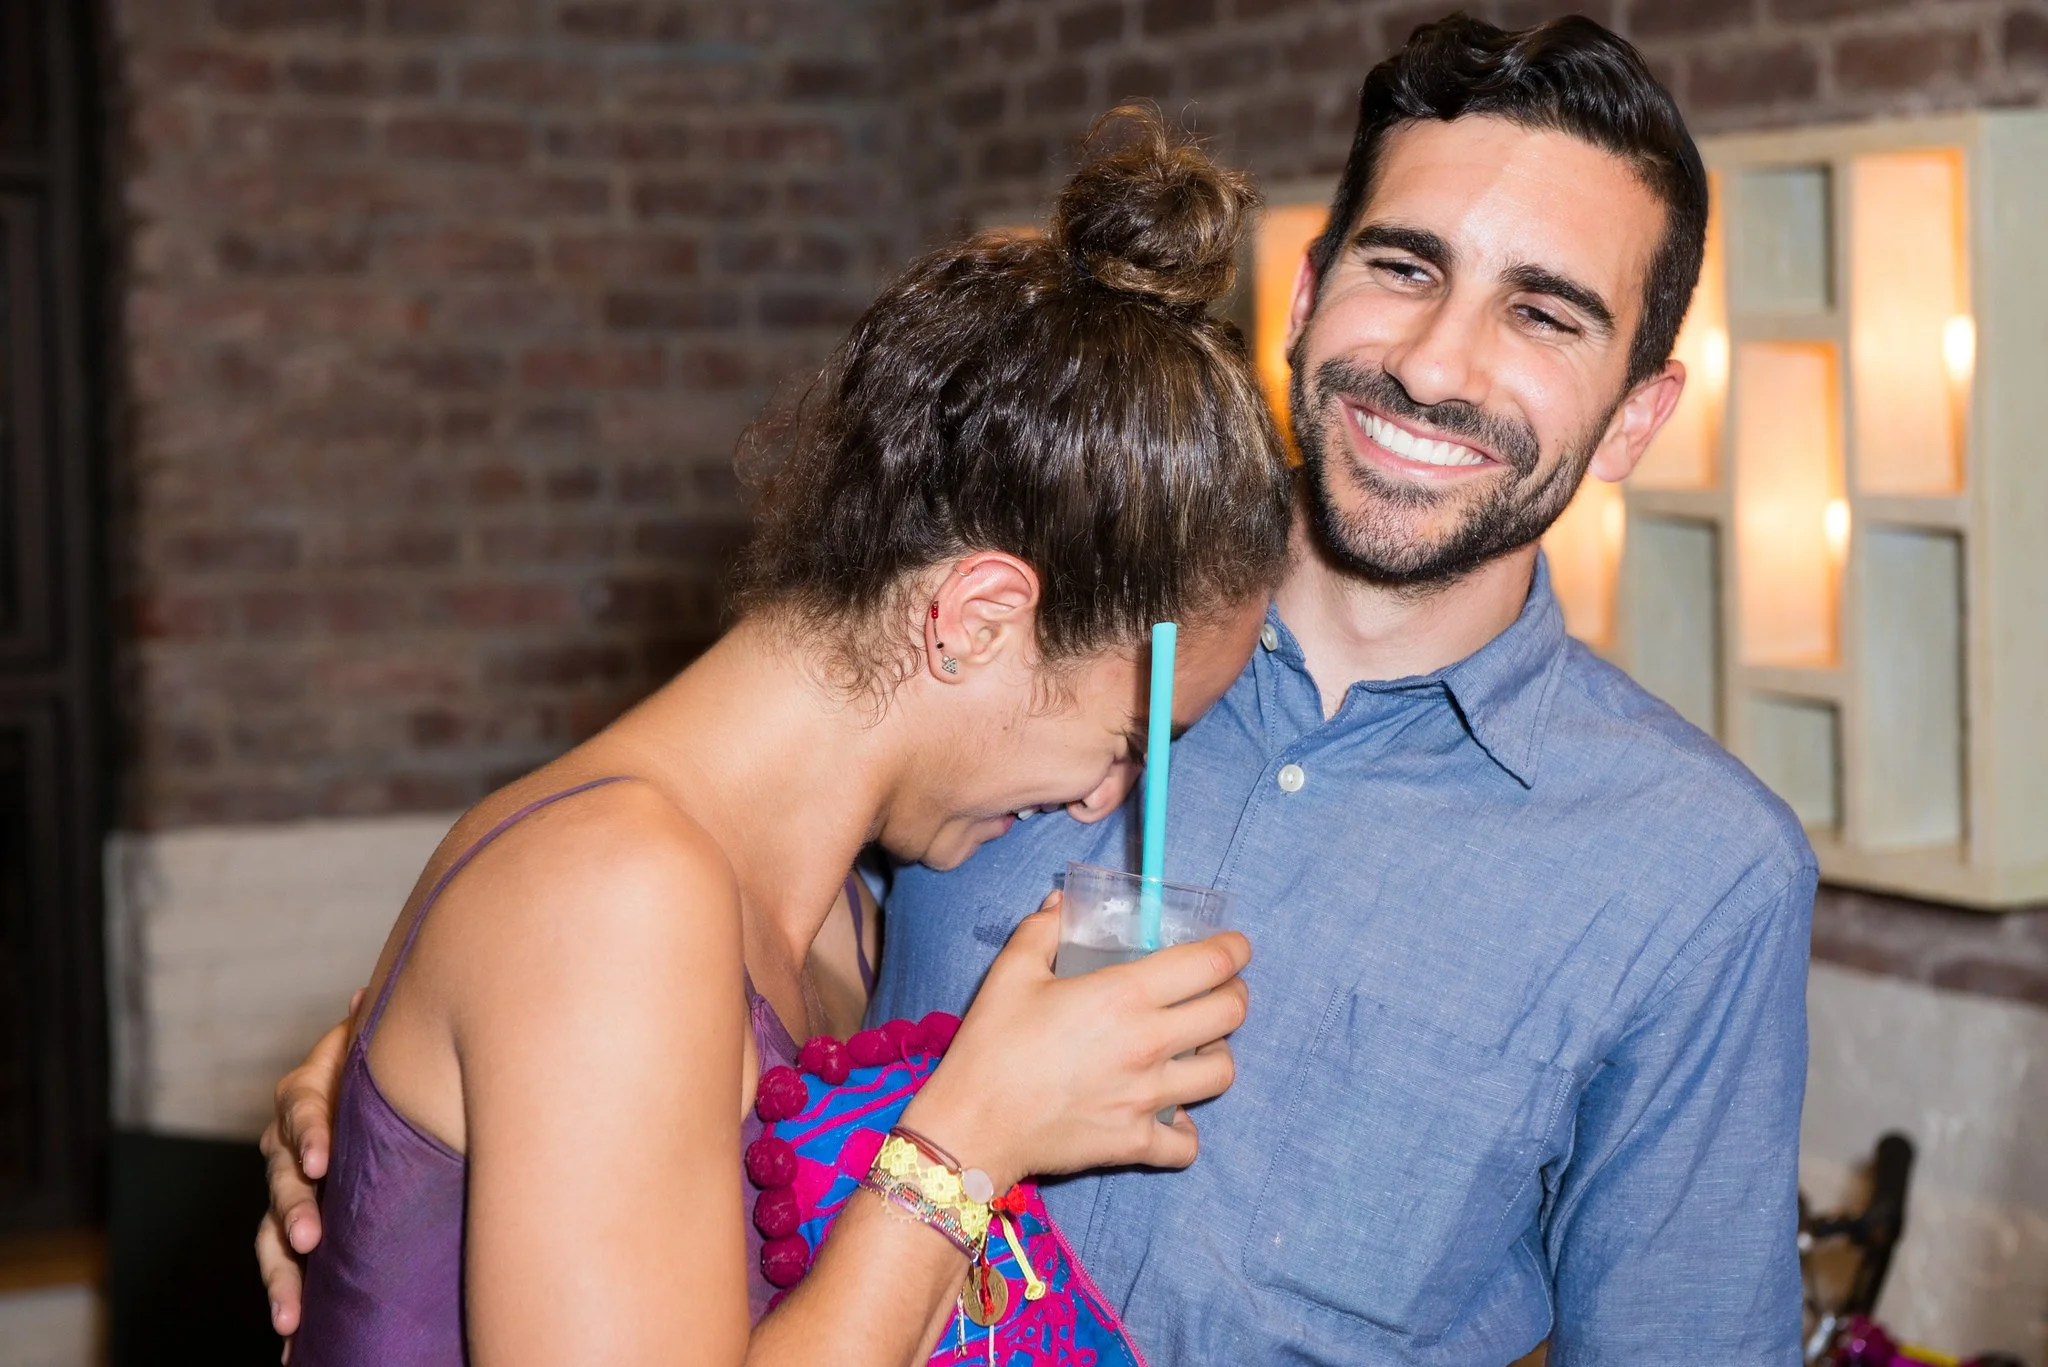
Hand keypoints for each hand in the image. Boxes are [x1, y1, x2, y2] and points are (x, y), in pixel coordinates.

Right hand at [255, 989, 358, 1343]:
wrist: (393, 1090)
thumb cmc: (391, 1062)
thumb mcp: (385, 1042)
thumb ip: (374, 1028)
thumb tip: (365, 994)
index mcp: (313, 1091)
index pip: (301, 1107)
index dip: (309, 1131)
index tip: (319, 1158)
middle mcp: (292, 1142)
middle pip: (281, 1178)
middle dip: (295, 1211)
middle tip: (311, 1238)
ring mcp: (291, 1190)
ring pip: (272, 1233)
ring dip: (280, 1275)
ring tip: (291, 1316)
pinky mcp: (297, 1230)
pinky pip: (282, 1267)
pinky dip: (288, 1302)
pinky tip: (293, 1342)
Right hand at [900, 897, 1248, 1187]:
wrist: (973, 1124)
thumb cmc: (992, 1044)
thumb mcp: (1011, 972)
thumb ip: (1042, 929)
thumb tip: (1061, 903)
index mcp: (1124, 995)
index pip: (1209, 963)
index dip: (1234, 949)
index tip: (1236, 947)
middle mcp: (1149, 1044)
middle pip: (1230, 1014)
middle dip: (1235, 993)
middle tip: (1220, 989)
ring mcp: (1148, 1097)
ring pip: (1222, 1073)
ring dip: (1217, 1054)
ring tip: (1198, 1047)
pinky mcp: (1137, 1142)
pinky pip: (1187, 1143)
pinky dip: (1185, 1130)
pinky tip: (1170, 1114)